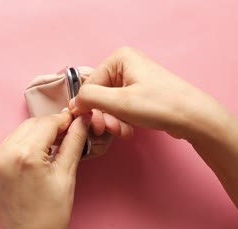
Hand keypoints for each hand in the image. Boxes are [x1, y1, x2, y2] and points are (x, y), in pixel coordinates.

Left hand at [0, 110, 90, 228]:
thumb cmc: (51, 215)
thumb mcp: (66, 175)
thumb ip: (73, 142)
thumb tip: (81, 120)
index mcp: (25, 155)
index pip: (47, 123)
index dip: (63, 120)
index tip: (74, 121)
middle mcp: (3, 156)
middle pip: (30, 125)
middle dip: (49, 126)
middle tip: (65, 133)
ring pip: (16, 135)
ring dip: (33, 135)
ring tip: (49, 147)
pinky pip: (4, 149)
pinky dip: (19, 147)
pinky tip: (32, 158)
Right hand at [70, 47, 237, 206]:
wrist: (194, 118)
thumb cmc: (159, 105)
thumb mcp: (118, 102)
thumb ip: (89, 99)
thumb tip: (72, 104)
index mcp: (119, 58)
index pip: (89, 85)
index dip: (88, 106)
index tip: (93, 124)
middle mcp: (125, 65)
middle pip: (99, 95)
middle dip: (103, 116)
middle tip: (109, 130)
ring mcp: (133, 79)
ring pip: (109, 104)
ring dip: (113, 122)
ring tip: (124, 131)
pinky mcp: (140, 94)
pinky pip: (120, 108)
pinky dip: (122, 121)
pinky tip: (130, 131)